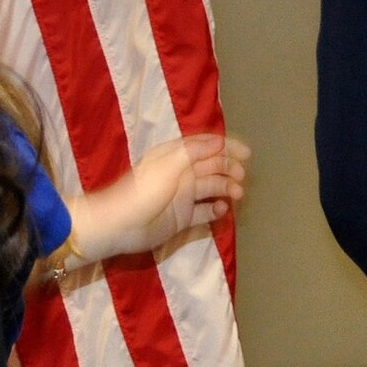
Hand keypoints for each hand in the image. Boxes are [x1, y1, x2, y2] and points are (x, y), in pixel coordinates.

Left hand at [67, 133, 249, 262]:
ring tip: (237, 194)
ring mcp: (182, 196)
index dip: (226, 146)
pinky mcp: (182, 218)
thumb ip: (195, 151)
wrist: (119, 224)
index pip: (205, 145)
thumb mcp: (169, 164)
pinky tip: (221, 210)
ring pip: (212, 188)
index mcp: (175, 155)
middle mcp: (181, 173)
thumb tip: (220, 142)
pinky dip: (216, 210)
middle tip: (242, 176)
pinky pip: (205, 212)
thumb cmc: (144, 190)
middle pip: (211, 166)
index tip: (246, 153)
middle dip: (229, 168)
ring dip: (226, 188)